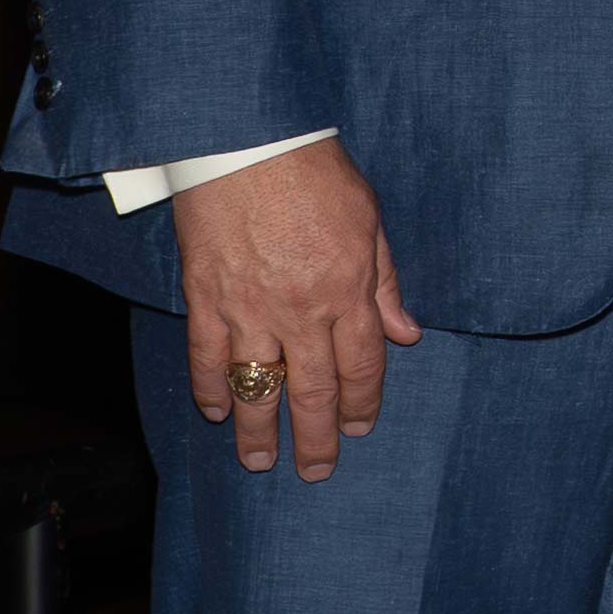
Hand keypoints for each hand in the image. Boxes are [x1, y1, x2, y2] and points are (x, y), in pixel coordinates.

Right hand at [169, 136, 420, 479]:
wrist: (249, 142)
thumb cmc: (316, 171)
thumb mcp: (370, 218)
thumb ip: (385, 282)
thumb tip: (406, 333)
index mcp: (348, 288)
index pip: (362, 365)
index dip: (363, 403)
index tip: (362, 428)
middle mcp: (301, 309)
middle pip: (313, 390)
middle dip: (318, 437)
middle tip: (318, 471)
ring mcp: (250, 309)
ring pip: (257, 388)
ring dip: (260, 432)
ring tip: (260, 462)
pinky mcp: (206, 300)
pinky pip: (208, 359)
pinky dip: (211, 390)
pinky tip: (218, 412)